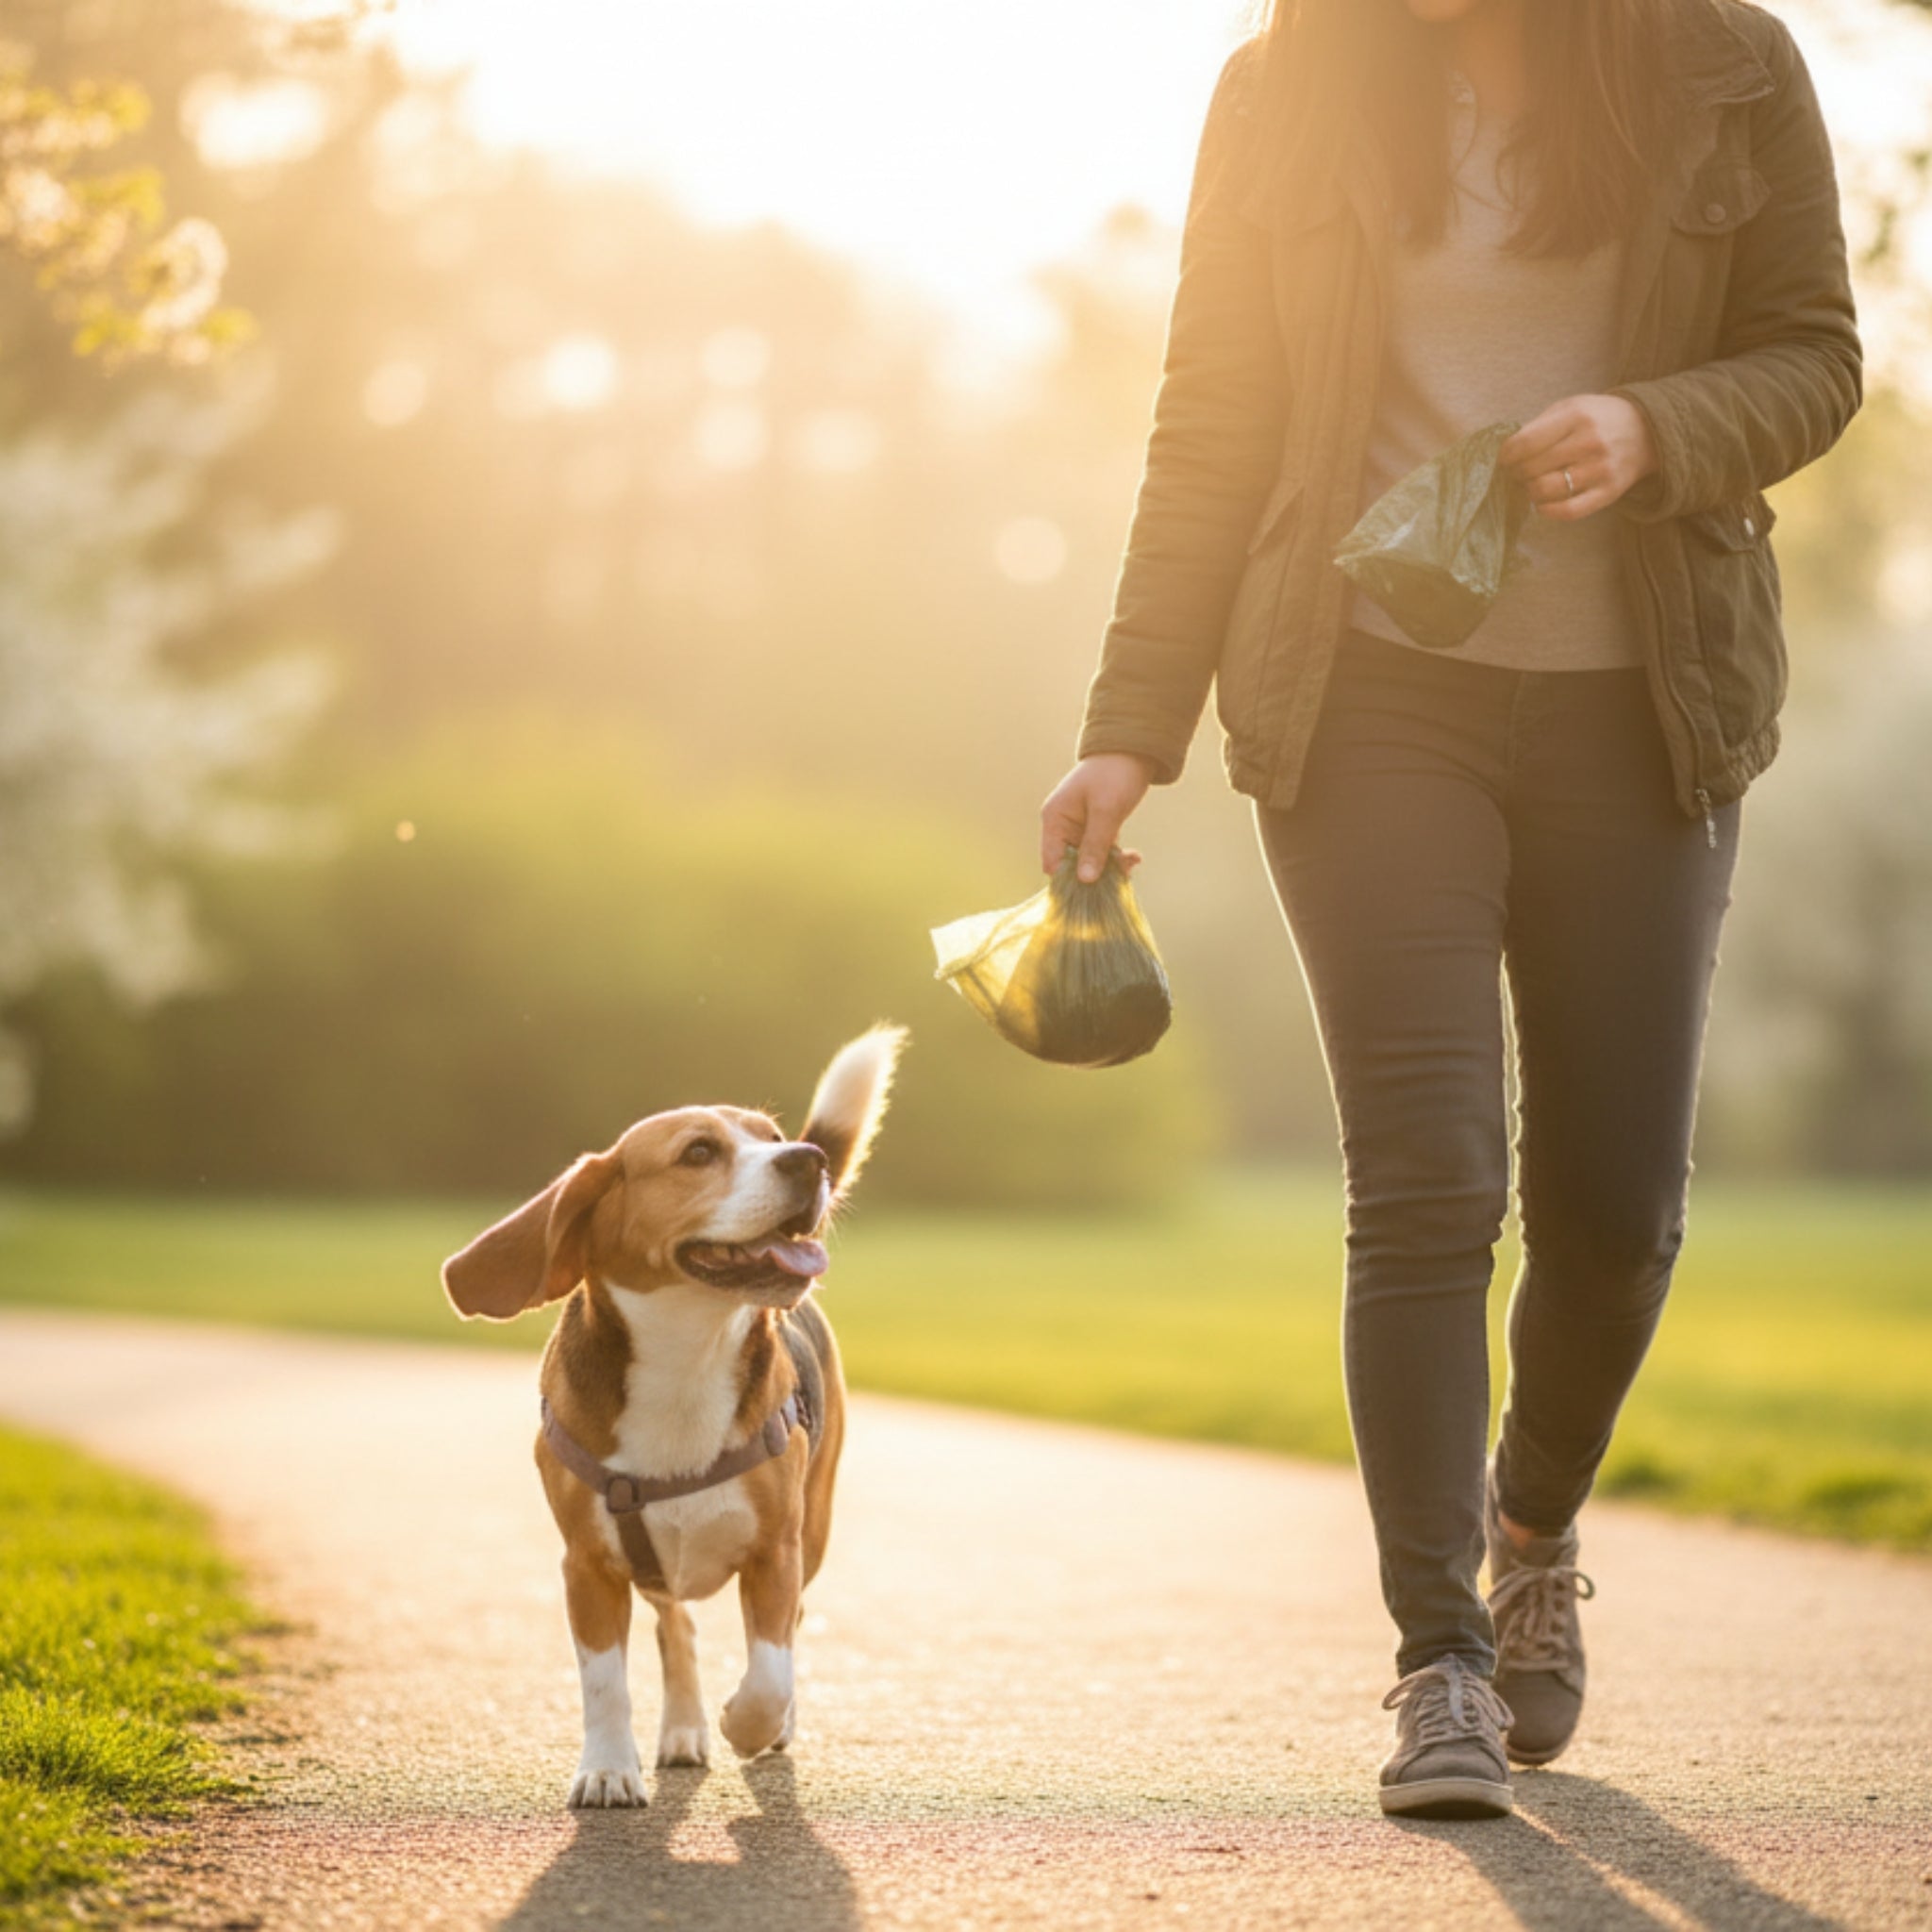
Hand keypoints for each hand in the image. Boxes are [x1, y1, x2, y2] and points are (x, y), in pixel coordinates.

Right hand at [1039, 754, 1151, 881]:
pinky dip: (1116, 857)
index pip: (1053, 863)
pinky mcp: (1096, 829)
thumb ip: (1095, 846)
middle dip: (1095, 874)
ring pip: (1090, 861)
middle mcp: (1063, 827)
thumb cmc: (1114, 774)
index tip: (1094, 889)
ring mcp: (1080, 829)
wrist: (1134, 749)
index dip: (1070, 880)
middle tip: (1122, 874)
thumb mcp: (1106, 811)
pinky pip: (1102, 852)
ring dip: (1111, 866)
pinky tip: (1134, 856)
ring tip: (1132, 861)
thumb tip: (1084, 880)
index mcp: (1055, 819)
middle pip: (1072, 866)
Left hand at [1500, 395, 1656, 521]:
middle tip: (1517, 473)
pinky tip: (1543, 504)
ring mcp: (1600, 469)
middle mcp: (1589, 442)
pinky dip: (1547, 511)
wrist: (1647, 431)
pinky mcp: (1608, 492)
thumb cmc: (1598, 419)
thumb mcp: (1570, 407)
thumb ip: (1539, 426)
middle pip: (1531, 468)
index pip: (1525, 443)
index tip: (1504, 459)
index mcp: (1576, 416)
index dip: (1506, 455)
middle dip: (1515, 473)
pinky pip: (1568, 511)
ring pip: (1544, 491)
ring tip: (1532, 485)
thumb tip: (1507, 452)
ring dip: (1529, 491)